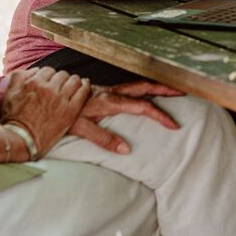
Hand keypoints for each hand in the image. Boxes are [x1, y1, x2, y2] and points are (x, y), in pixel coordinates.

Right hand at [0, 66, 90, 156]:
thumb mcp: (10, 93)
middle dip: (61, 79)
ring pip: (74, 80)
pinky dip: (85, 86)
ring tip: (74, 84)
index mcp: (34, 83)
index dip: (50, 76)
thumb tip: (35, 71)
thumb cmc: (14, 118)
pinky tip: (85, 84)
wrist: (22, 139)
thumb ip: (19, 77)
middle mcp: (48, 88)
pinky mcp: (70, 110)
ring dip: (74, 81)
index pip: (48, 70)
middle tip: (61, 86)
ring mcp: (60, 99)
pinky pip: (83, 91)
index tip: (51, 82)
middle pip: (62, 74)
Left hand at [67, 80, 186, 153]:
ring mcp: (110, 90)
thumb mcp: (80, 128)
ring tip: (171, 90)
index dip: (160, 115)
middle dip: (165, 89)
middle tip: (183, 92)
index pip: (142, 107)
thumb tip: (127, 149)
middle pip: (145, 87)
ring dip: (156, 87)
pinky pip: (130, 88)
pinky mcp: (106, 91)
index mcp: (111, 101)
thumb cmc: (65, 113)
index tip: (174, 124)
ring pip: (139, 85)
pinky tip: (147, 94)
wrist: (52, 96)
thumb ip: (103, 138)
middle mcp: (113, 93)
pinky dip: (144, 89)